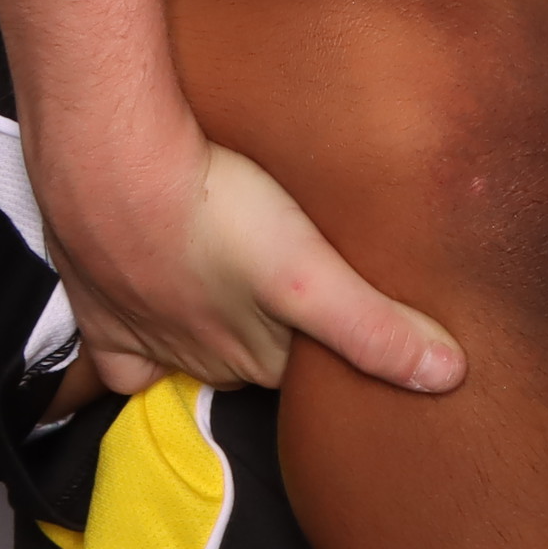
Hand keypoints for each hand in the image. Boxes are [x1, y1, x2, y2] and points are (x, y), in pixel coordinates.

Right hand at [41, 129, 462, 402]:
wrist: (111, 171)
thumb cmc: (216, 213)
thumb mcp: (311, 275)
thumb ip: (373, 327)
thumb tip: (450, 376)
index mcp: (255, 356)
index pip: (307, 373)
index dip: (335, 351)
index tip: (354, 325)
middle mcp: (200, 356)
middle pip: (252, 360)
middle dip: (282, 340)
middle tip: (305, 299)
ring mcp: (143, 333)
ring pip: (190, 351)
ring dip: (217, 331)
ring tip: (246, 293)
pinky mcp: (97, 308)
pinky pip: (118, 355)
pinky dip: (137, 351)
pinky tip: (155, 328)